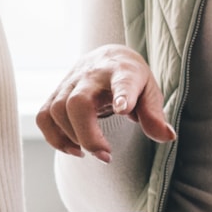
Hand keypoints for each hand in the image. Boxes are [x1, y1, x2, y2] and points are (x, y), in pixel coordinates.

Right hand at [37, 46, 174, 161]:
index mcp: (122, 72)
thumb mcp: (150, 92)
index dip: (123, 94)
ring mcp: (70, 83)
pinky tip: (73, 148)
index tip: (123, 109)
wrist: (108, 57)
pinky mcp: (56, 93)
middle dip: (87, 134)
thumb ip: (155, 115)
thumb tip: (167, 136)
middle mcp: (92, 75)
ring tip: (91, 151)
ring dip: (70, 138)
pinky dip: (54, 138)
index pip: (122, 81)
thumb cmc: (132, 78)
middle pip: (77, 102)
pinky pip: (44, 117)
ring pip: (56, 111)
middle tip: (105, 154)